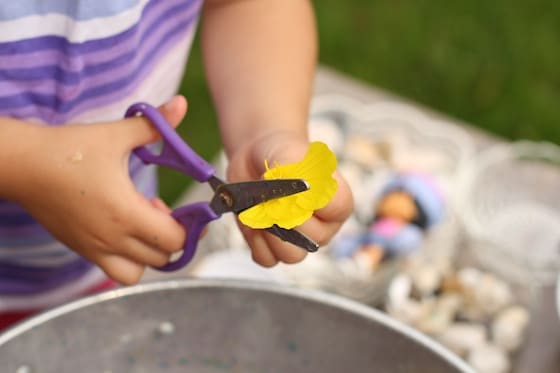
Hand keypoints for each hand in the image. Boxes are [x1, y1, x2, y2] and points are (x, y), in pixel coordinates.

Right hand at [10, 96, 187, 283]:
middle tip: (161, 209)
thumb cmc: (68, 149)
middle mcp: (113, 238)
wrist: (21, 165)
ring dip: (150, 252)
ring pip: (139, 271)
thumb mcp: (115, 134)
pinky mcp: (82, 249)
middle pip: (163, 258)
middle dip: (171, 237)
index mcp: (126, 212)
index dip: (188, 226)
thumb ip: (153, 125)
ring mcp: (95, 249)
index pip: (175, 239)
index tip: (185, 207)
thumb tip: (181, 103)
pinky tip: (122, 227)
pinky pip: (115, 270)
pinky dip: (128, 258)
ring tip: (142, 224)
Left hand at [226, 130, 353, 265]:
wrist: (257, 157)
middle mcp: (323, 227)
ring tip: (261, 210)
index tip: (293, 187)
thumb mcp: (290, 155)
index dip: (310, 200)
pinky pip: (267, 258)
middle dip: (284, 217)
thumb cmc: (282, 154)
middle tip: (270, 196)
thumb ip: (295, 173)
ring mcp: (300, 241)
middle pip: (311, 239)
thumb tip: (299, 198)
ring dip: (270, 233)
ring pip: (291, 255)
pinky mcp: (274, 247)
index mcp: (337, 203)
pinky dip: (256, 241)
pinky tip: (253, 221)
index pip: (337, 211)